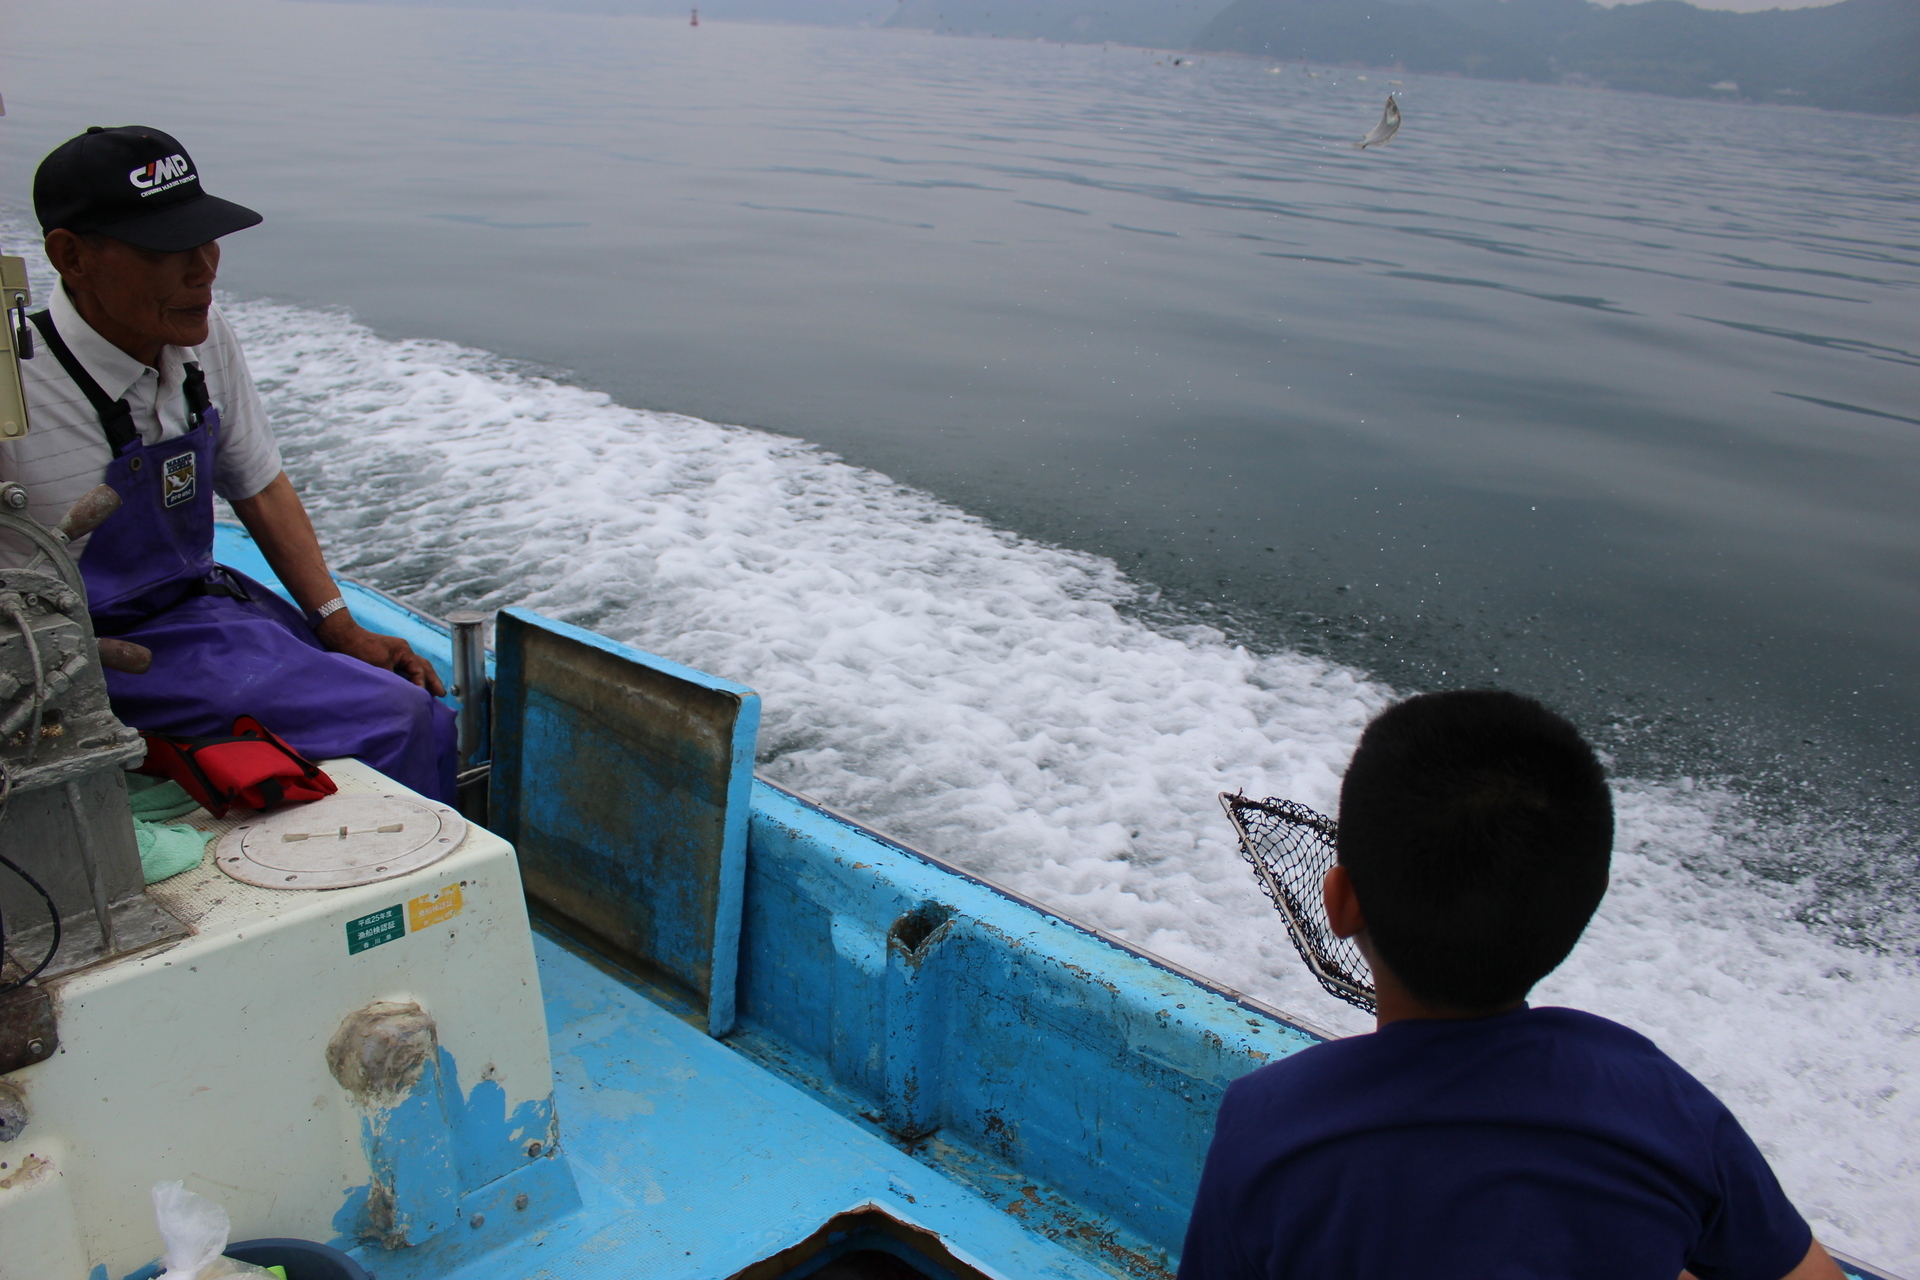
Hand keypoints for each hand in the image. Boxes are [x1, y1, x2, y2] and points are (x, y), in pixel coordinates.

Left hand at [315, 612, 446, 696]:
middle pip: (423, 667)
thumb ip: (393, 678)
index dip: (421, 684)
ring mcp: (395, 655)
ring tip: (431, 692)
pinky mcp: (386, 659)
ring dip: (423, 679)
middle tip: (442, 694)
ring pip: (415, 668)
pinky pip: (404, 670)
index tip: (422, 697)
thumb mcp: (379, 664)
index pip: (419, 670)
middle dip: (432, 680)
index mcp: (404, 651)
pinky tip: (411, 687)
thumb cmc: (361, 648)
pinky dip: (411, 679)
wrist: (343, 637)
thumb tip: (402, 693)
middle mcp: (403, 652)